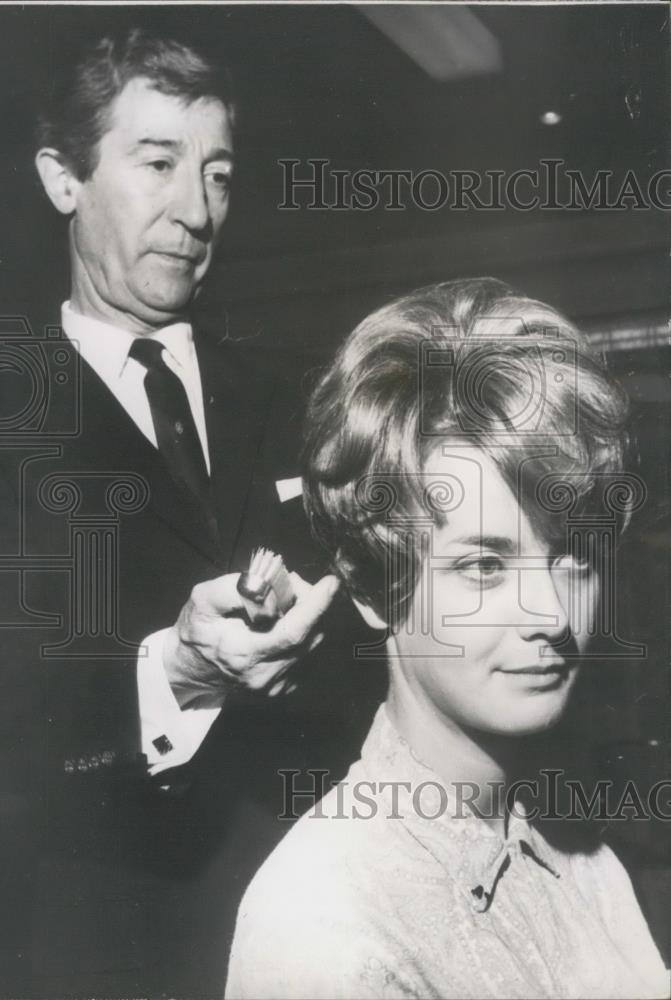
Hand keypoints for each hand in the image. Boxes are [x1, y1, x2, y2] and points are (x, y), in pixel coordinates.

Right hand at [163, 571, 339, 707]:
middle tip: (293, 583)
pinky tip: (284, 623)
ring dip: (309, 618)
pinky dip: (305, 634)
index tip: (330, 583)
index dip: (315, 606)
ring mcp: (276, 686)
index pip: (292, 633)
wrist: (191, 668)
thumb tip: (266, 585)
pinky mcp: (284, 688)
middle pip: (310, 636)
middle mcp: (264, 676)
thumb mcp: (203, 600)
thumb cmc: (198, 630)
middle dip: (311, 603)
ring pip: (313, 645)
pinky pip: (309, 655)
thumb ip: (232, 589)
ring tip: (284, 602)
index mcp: (244, 654)